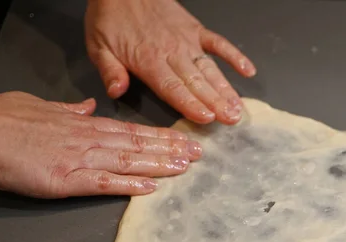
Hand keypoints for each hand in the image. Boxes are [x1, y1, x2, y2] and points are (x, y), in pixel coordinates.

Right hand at [0, 91, 201, 198]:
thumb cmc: (5, 121)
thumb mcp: (41, 106)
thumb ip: (69, 110)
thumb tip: (87, 107)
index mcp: (84, 125)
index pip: (131, 130)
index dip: (160, 135)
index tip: (182, 139)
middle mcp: (88, 141)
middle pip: (137, 144)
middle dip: (170, 148)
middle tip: (198, 153)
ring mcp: (79, 160)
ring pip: (128, 160)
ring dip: (159, 163)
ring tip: (185, 166)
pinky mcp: (65, 180)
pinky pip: (102, 183)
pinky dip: (127, 184)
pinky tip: (150, 188)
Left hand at [85, 0, 256, 124]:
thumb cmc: (110, 17)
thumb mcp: (98, 45)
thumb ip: (109, 71)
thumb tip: (116, 92)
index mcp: (148, 60)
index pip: (173, 88)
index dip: (191, 104)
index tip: (208, 118)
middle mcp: (172, 53)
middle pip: (197, 83)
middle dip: (216, 103)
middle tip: (233, 120)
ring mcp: (187, 41)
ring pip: (210, 69)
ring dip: (226, 89)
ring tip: (239, 107)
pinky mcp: (196, 30)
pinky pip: (219, 44)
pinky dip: (235, 57)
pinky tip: (248, 71)